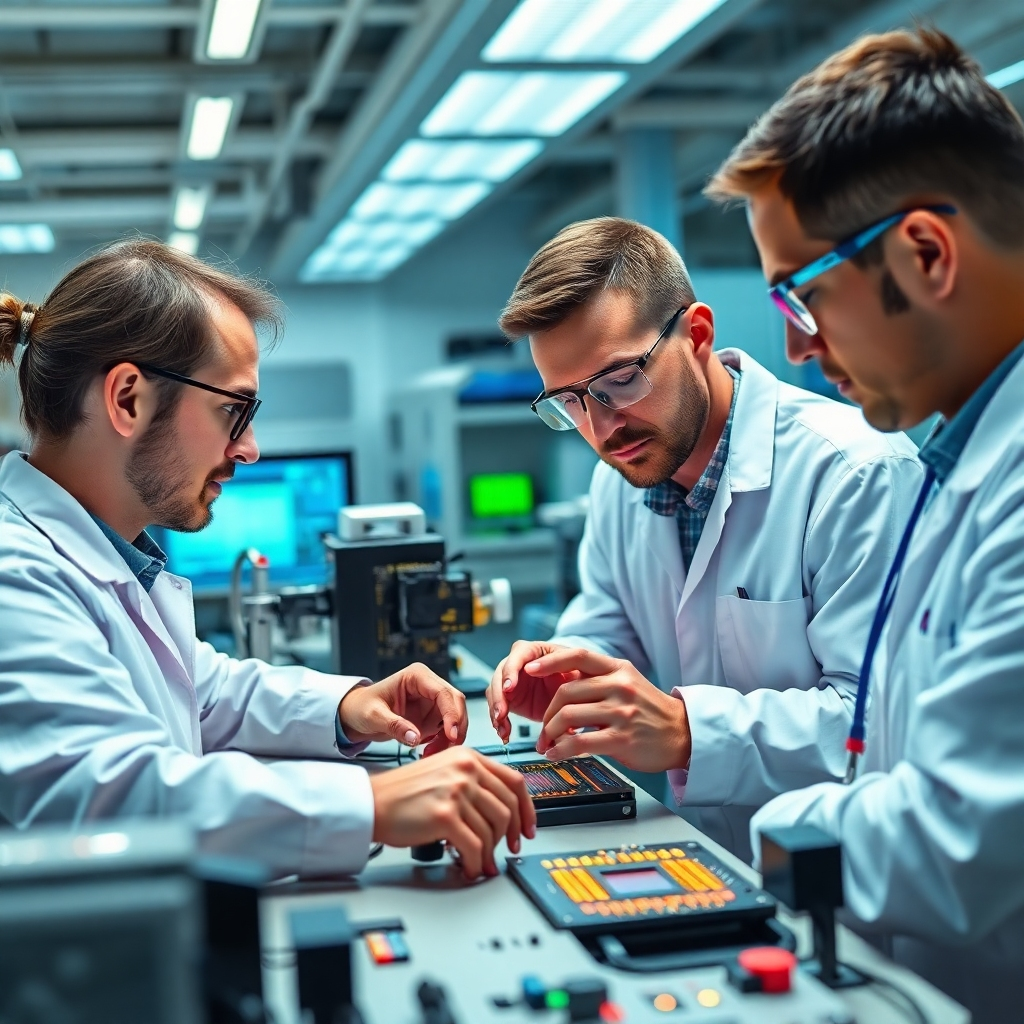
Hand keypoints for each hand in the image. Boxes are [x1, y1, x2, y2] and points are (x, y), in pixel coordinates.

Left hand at [339, 663, 466, 755]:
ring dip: (450, 738)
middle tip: (448, 747)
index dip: (451, 713)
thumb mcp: (373, 716)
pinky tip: (430, 751)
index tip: (451, 733)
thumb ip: (395, 725)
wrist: (356, 715)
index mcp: (417, 676)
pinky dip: (444, 742)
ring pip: (455, 718)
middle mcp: (428, 686)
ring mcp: (432, 701)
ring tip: (430, 753)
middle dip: (455, 726)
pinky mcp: (432, 716)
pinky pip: (446, 729)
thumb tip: (415, 737)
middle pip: (455, 703)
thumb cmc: (362, 707)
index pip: (443, 692)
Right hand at [370, 747, 536, 878]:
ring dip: (490, 853)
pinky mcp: (445, 815)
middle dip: (511, 835)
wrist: (372, 802)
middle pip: (508, 807)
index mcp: (468, 757)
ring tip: (482, 862)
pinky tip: (470, 867)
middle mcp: (465, 769)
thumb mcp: (444, 773)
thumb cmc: (403, 793)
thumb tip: (503, 812)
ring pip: (493, 829)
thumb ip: (473, 783)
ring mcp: (456, 790)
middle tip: (508, 850)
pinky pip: (475, 846)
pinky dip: (476, 862)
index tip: (528, 828)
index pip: (514, 781)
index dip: (527, 809)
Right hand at [487, 640, 580, 741]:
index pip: (517, 655)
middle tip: (501, 712)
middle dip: (498, 695)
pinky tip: (504, 732)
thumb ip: (558, 663)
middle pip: (500, 674)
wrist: (575, 695)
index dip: (510, 671)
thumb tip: (533, 668)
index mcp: (533, 650)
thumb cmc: (575, 674)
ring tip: (502, 726)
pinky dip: (499, 721)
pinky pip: (498, 707)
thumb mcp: (574, 666)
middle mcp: (518, 663)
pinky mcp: (510, 698)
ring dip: (496, 710)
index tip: (509, 687)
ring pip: (495, 692)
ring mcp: (511, 681)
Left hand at [528, 648, 691, 772]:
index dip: (550, 662)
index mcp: (618, 669)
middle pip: (566, 691)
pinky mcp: (621, 738)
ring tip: (546, 744)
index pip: (578, 656)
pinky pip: (579, 742)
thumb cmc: (649, 711)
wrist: (682, 734)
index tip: (529, 670)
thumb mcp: (628, 683)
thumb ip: (599, 680)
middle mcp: (619, 686)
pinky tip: (556, 754)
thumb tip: (562, 681)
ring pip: (568, 716)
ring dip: (549, 733)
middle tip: (542, 728)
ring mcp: (621, 712)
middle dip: (546, 713)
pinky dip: (560, 749)